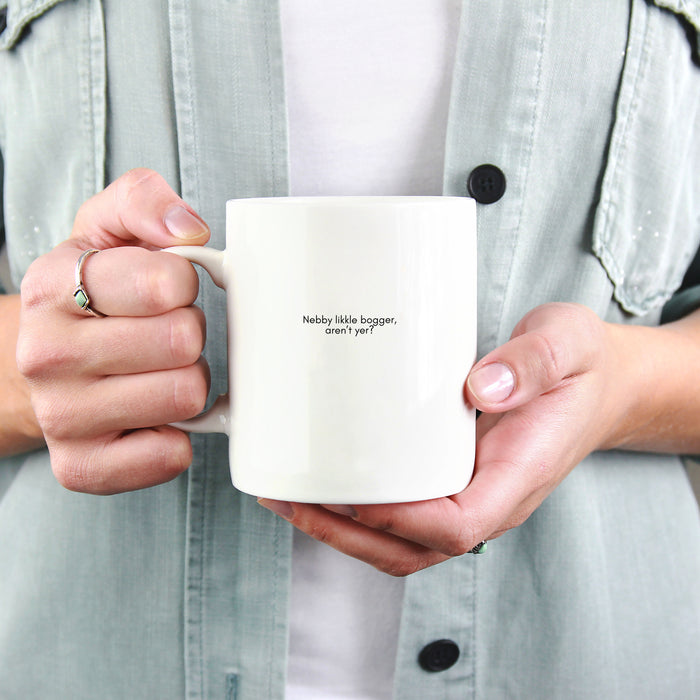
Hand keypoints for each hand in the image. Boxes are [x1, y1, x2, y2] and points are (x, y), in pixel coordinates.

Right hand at [17, 169, 210, 493]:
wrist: (46, 364)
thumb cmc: (93, 296)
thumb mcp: (106, 230)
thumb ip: (144, 202)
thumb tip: (189, 229)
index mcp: (53, 286)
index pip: (169, 283)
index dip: (184, 284)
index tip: (167, 289)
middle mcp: (47, 354)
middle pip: (184, 342)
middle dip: (189, 334)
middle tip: (164, 336)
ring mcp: (61, 416)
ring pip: (186, 396)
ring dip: (187, 382)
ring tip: (158, 371)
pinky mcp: (82, 466)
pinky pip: (170, 455)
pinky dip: (178, 435)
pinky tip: (155, 416)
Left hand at [259, 302, 682, 574]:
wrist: (598, 384)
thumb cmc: (582, 369)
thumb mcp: (567, 346)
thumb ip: (531, 364)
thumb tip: (480, 387)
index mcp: (519, 476)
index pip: (457, 526)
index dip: (400, 520)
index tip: (352, 495)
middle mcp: (489, 496)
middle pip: (413, 547)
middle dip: (347, 533)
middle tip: (289, 499)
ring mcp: (469, 491)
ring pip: (401, 539)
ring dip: (343, 528)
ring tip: (289, 496)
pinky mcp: (452, 477)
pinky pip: (403, 510)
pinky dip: (359, 508)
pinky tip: (326, 481)